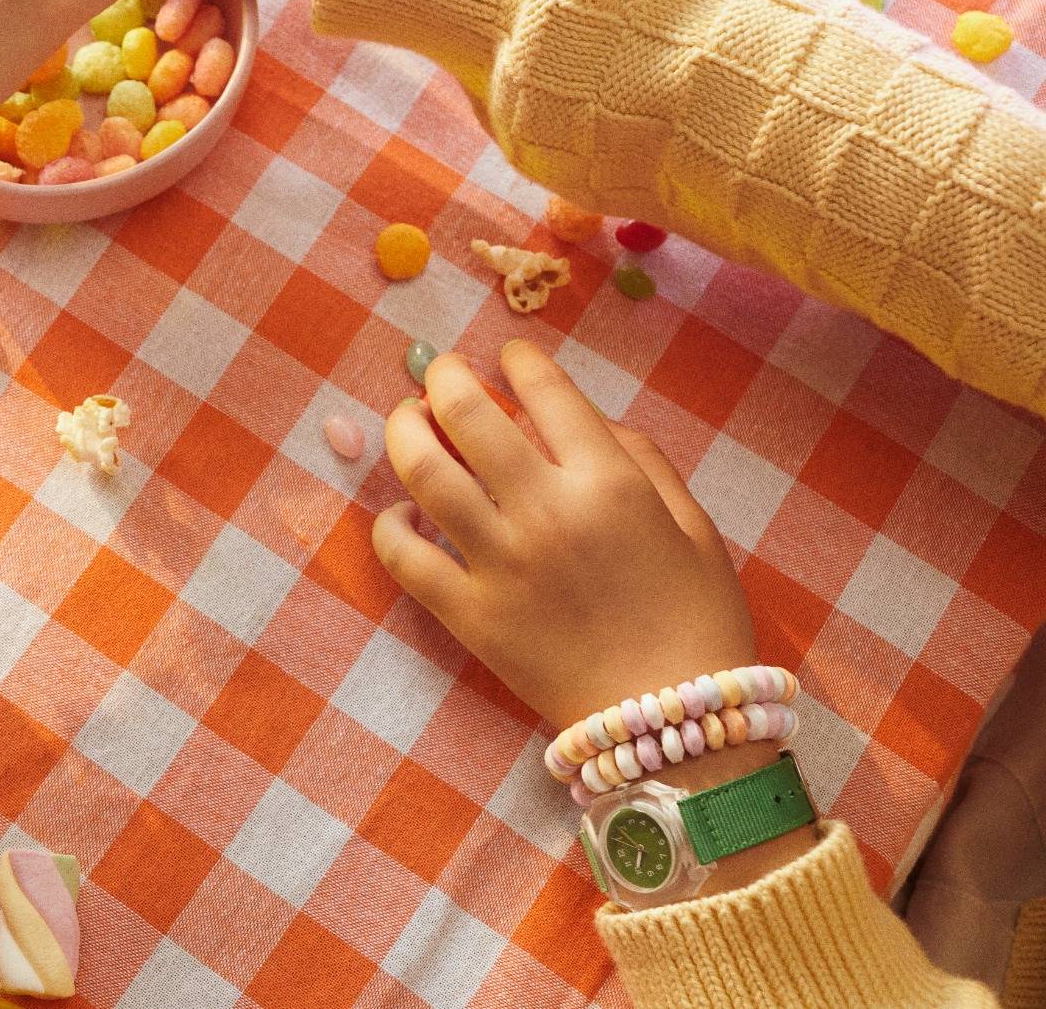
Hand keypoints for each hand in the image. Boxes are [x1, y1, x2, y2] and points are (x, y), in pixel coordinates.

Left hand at [376, 342, 755, 727]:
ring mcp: (499, 563)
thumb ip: (643, 460)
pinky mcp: (468, 615)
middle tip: (440, 372)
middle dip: (445, 377)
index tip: (507, 357)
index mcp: (609, 483)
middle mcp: (547, 512)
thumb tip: (588, 420)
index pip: (544, 391)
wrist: (674, 728)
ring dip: (405, 432)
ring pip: (423, 472)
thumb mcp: (694, 527)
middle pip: (466, 414)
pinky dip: (390, 524)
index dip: (518, 360)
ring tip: (408, 421)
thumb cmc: (697, 622)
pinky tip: (401, 512)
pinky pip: (404, 555)